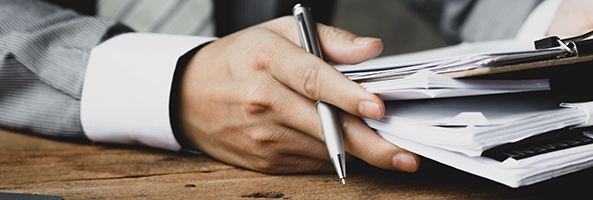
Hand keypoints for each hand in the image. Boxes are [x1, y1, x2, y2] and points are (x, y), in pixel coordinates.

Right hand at [176, 16, 419, 173]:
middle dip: (370, 144)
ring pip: (324, 149)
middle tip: (405, 155)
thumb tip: (372, 49)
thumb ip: (330, 39)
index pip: (314, 79)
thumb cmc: (240, 59)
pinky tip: (347, 148)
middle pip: (326, 126)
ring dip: (359, 153)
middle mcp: (263, 100)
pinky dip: (334, 157)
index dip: (349, 96)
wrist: (187, 96)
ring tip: (390, 151)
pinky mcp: (263, 161)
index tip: (378, 108)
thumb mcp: (279, 31)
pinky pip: (311, 163)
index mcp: (267, 59)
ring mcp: (262, 135)